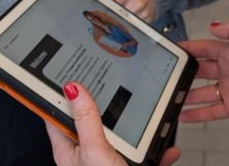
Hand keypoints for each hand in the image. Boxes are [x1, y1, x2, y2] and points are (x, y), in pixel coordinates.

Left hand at [47, 81, 179, 165]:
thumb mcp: (95, 150)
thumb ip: (86, 119)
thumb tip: (72, 88)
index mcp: (69, 148)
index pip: (59, 113)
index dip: (62, 92)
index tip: (69, 71)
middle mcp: (87, 155)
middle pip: (95, 122)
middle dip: (110, 105)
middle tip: (119, 82)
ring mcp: (109, 163)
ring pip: (125, 137)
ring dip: (141, 127)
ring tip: (150, 113)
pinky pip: (146, 156)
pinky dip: (159, 151)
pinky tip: (168, 148)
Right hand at [179, 21, 228, 126]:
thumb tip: (213, 25)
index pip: (206, 48)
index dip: (190, 48)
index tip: (175, 49)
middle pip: (202, 70)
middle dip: (186, 71)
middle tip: (169, 74)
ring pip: (203, 92)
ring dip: (187, 94)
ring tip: (171, 96)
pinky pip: (210, 111)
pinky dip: (196, 114)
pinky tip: (184, 115)